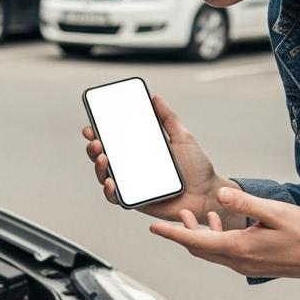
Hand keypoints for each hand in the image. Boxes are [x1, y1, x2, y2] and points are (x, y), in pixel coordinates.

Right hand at [83, 94, 244, 228]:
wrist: (207, 194)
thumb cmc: (197, 167)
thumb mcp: (183, 137)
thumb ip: (168, 118)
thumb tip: (155, 97)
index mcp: (141, 150)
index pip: (114, 140)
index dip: (99, 133)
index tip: (91, 126)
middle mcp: (132, 167)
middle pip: (104, 156)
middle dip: (93, 147)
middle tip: (95, 141)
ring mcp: (132, 184)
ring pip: (104, 175)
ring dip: (98, 166)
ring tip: (102, 157)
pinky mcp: (135, 201)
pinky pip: (115, 197)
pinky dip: (108, 190)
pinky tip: (110, 182)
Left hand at [148, 187, 299, 283]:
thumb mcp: (275, 212)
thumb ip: (245, 202)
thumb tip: (220, 195)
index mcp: (239, 248)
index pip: (196, 241)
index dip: (173, 233)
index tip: (154, 228)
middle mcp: (239, 262)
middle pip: (200, 249)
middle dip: (183, 234)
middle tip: (171, 217)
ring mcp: (248, 266)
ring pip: (213, 252)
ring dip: (200, 236)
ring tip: (194, 217)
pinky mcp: (256, 265)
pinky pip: (226, 254)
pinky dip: (216, 240)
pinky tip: (221, 224)